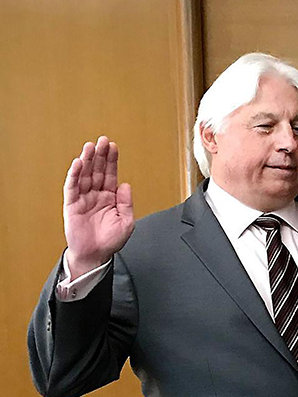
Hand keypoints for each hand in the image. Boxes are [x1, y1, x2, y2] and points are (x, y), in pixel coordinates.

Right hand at [64, 136, 134, 276]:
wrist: (95, 255)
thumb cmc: (110, 241)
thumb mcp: (126, 223)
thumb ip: (126, 203)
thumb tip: (126, 185)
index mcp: (110, 198)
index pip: (110, 175)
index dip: (112, 161)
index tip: (114, 147)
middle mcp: (96, 195)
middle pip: (97, 170)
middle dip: (100, 155)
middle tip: (103, 141)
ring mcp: (84, 198)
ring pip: (84, 175)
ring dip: (87, 160)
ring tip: (90, 147)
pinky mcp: (72, 204)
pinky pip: (72, 187)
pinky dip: (74, 175)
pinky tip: (78, 164)